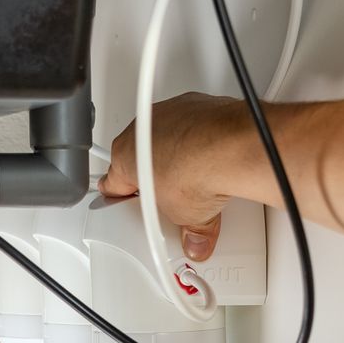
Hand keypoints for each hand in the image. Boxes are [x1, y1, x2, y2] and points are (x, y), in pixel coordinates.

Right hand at [98, 93, 248, 262]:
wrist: (228, 147)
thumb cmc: (193, 172)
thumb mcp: (183, 217)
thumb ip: (186, 229)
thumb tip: (197, 239)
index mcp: (124, 157)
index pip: (115, 182)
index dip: (123, 195)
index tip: (129, 199)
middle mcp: (140, 130)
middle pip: (143, 158)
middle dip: (156, 176)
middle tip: (172, 195)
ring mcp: (166, 113)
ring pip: (167, 138)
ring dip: (178, 154)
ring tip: (197, 176)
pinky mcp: (193, 103)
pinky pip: (191, 123)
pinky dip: (200, 136)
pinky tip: (212, 156)